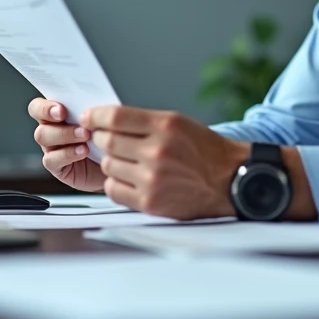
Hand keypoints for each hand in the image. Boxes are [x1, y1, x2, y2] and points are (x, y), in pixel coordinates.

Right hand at [28, 97, 105, 191]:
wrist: (115, 160)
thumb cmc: (107, 134)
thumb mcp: (100, 117)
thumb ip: (91, 106)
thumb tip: (93, 97)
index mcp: (56, 112)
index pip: (38, 106)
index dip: (45, 107)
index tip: (62, 110)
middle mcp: (49, 128)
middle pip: (40, 121)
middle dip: (54, 119)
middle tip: (77, 120)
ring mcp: (50, 148)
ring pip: (43, 137)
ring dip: (65, 134)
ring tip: (86, 135)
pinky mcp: (55, 166)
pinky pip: (51, 159)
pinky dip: (68, 154)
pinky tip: (84, 151)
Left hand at [80, 105, 247, 219]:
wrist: (229, 179)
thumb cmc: (204, 150)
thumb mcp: (178, 123)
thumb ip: (143, 122)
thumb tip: (106, 121)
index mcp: (165, 126)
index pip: (115, 117)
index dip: (96, 116)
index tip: (89, 117)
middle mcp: (157, 151)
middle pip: (107, 141)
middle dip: (100, 138)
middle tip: (104, 138)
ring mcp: (152, 179)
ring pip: (108, 166)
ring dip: (110, 161)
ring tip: (124, 160)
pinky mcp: (150, 202)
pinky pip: (114, 189)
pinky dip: (116, 182)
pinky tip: (128, 177)